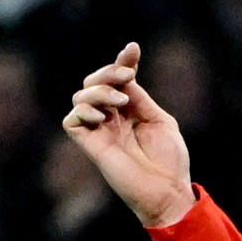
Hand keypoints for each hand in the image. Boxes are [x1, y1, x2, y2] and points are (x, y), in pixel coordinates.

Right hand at [59, 43, 196, 230]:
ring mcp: (98, 130)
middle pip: (94, 82)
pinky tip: (102, 117)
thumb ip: (139, 98)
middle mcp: (111, 117)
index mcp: (130, 110)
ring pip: (81, 96)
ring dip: (99, 92)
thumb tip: (125, 78)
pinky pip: (72, 120)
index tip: (132, 49)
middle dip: (108, 73)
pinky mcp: (89, 144)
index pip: (118, 80)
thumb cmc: (169, 160)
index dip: (122, 63)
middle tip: (127, 76)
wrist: (167, 191)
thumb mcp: (160, 120)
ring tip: (121, 101)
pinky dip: (84, 112)